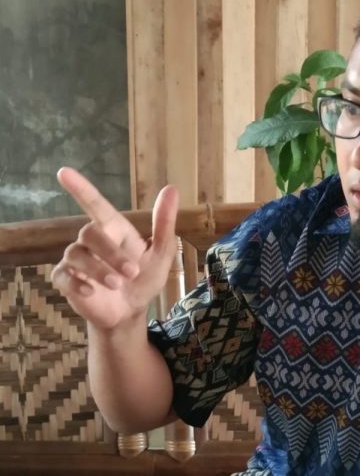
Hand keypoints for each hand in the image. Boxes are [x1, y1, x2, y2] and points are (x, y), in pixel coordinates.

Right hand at [51, 167, 179, 329]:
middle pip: (89, 232)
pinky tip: (91, 293)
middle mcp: (93, 240)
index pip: (95, 204)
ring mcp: (77, 259)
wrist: (130, 312)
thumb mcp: (161, 253)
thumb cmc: (145, 279)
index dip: (80, 188)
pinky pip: (63, 275)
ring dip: (99, 270)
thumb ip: (164, 223)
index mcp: (114, 229)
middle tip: (132, 273)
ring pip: (76, 253)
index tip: (64, 172)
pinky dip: (78, 284)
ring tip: (117, 285)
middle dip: (111, 254)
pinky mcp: (66, 280)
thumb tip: (171, 189)